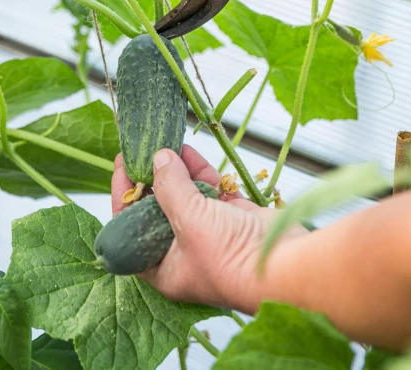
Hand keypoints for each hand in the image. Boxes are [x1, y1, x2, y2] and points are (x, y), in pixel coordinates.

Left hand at [112, 145, 305, 310]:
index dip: (124, 198)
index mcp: (164, 267)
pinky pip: (209, 189)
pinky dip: (199, 171)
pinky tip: (187, 151)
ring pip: (184, 195)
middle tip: (140, 150)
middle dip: (151, 179)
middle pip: (157, 209)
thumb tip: (159, 159)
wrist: (288, 266)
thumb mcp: (188, 221)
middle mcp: (183, 251)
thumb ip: (169, 188)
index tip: (122, 167)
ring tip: (164, 143)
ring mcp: (209, 233)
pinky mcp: (231, 217)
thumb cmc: (231, 258)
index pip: (131, 231)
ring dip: (175, 170)